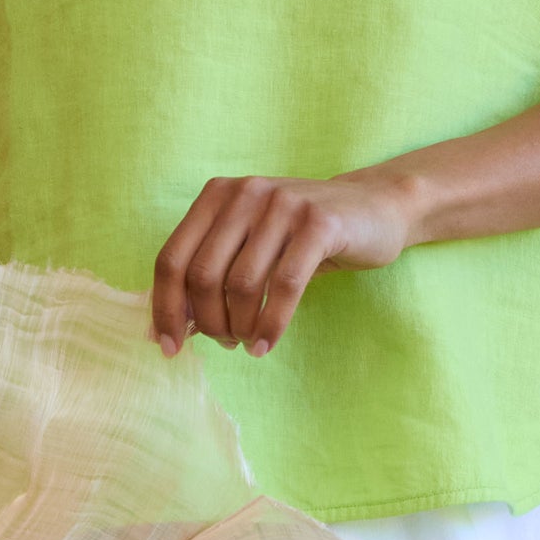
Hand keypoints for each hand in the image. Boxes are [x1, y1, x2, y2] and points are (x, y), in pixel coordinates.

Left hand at [146, 169, 419, 358]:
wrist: (374, 209)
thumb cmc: (301, 238)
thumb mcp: (250, 247)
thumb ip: (209, 278)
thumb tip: (166, 330)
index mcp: (217, 195)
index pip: (172, 258)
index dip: (165, 308)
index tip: (169, 346)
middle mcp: (245, 193)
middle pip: (202, 274)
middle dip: (207, 322)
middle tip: (224, 343)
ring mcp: (283, 204)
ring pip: (241, 284)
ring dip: (239, 326)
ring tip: (248, 342)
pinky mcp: (320, 223)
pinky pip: (284, 286)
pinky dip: (270, 324)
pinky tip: (265, 344)